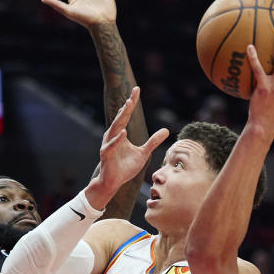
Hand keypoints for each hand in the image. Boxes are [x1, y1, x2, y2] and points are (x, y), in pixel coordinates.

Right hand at [87, 87, 168, 206]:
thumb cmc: (126, 167)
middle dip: (127, 106)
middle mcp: (113, 136)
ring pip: (115, 128)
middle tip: (133, 95)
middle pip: (121, 118)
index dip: (132, 102)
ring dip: (121, 118)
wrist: (113, 183)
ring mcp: (108, 145)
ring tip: (128, 106)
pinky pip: (112, 146)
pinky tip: (123, 132)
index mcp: (120, 134)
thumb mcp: (144, 153)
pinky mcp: (106, 156)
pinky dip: (117, 140)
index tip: (137, 90)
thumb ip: (153, 141)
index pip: (127, 115)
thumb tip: (166, 130)